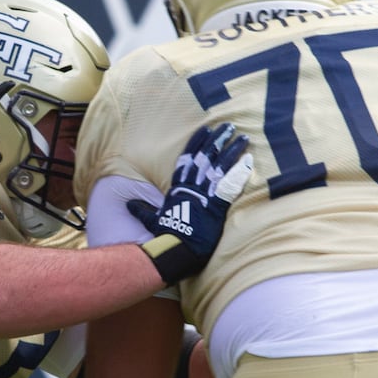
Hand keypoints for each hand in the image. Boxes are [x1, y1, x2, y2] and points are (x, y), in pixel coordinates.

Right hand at [132, 123, 252, 284]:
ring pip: (218, 166)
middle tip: (228, 126)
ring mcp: (203, 195)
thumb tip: (129, 204)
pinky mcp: (215, 205)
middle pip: (204, 157)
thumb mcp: (151, 221)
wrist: (176, 251)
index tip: (206, 129)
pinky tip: (248, 159)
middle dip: (216, 140)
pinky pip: (229, 185)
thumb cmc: (165, 238)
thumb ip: (142, 210)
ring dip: (231, 150)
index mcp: (177, 189)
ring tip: (242, 137)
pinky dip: (239, 172)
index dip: (197, 143)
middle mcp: (190, 187)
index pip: (187, 160)